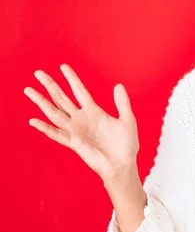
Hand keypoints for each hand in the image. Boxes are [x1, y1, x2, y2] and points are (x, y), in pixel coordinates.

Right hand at [24, 64, 139, 182]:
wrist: (123, 164)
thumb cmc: (125, 145)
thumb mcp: (127, 119)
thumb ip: (122, 103)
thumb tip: (118, 85)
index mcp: (94, 112)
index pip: (80, 91)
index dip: (72, 79)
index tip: (63, 66)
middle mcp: (82, 119)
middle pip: (62, 98)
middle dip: (50, 85)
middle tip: (38, 73)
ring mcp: (76, 130)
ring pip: (55, 113)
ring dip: (42, 102)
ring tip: (29, 90)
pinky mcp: (74, 143)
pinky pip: (57, 134)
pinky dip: (45, 128)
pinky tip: (34, 121)